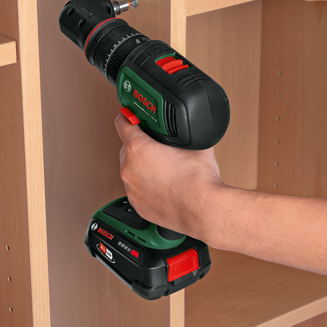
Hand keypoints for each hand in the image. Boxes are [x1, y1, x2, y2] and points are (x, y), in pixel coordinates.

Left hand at [114, 114, 223, 238]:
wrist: (204, 209)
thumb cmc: (198, 181)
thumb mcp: (194, 143)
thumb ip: (182, 131)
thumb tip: (185, 126)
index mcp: (138, 148)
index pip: (122, 123)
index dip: (128, 117)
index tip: (129, 116)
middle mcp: (130, 169)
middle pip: (126, 148)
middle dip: (139, 146)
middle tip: (156, 147)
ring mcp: (132, 189)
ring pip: (131, 170)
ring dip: (142, 167)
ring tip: (163, 169)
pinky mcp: (137, 204)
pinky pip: (137, 189)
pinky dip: (146, 186)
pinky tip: (162, 185)